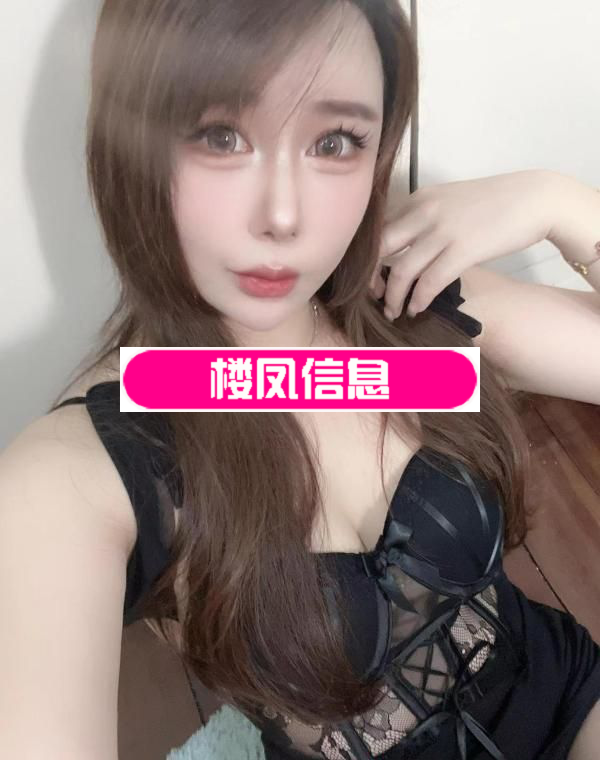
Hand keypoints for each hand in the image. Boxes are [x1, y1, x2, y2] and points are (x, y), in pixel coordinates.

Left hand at [370, 170, 555, 318]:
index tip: (369, 278)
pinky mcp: (462, 250)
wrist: (534, 199)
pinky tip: (417, 309)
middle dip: (370, 279)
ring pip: (401, 271)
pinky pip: (429, 282)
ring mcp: (442, 231)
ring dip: (393, 298)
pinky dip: (419, 300)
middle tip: (373, 298)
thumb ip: (423, 219)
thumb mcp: (449, 201)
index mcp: (417, 199)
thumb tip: (403, 248)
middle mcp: (423, 212)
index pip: (377, 230)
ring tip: (394, 312)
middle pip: (379, 251)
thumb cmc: (494, 203)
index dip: (367, 258)